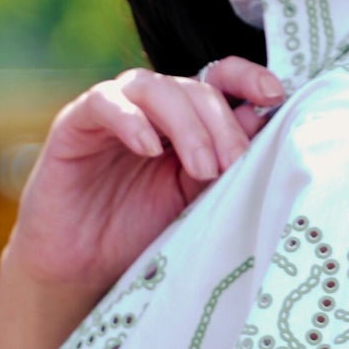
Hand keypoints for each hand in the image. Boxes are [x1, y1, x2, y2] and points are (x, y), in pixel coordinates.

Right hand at [4, 57, 283, 307]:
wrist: (82, 270)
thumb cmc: (139, 235)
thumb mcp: (195, 200)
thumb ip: (223, 163)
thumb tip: (263, 121)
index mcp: (184, 121)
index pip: (219, 79)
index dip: (247, 78)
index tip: (274, 96)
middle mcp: (151, 109)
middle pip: (195, 88)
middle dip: (221, 125)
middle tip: (232, 165)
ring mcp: (113, 111)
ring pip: (155, 87)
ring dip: (186, 124)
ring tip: (201, 168)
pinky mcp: (74, 123)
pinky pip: (104, 102)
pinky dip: (130, 119)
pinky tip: (148, 148)